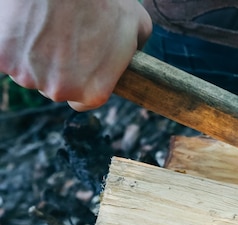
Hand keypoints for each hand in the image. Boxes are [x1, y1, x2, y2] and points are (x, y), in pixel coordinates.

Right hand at [0, 0, 151, 110]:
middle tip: (65, 36)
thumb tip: (132, 57)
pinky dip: (13, 43)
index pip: (83, 101)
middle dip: (59, 67)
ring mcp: (27, 75)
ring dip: (35, 54)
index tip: (81, 62)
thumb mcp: (137, 25)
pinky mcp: (2, 56)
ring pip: (29, 70)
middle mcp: (59, 91)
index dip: (83, 80)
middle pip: (55, 86)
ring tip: (48, 25)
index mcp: (93, 92)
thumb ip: (134, 50)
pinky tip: (26, 23)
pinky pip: (7, 55)